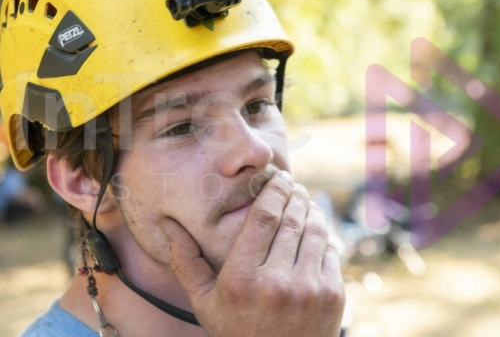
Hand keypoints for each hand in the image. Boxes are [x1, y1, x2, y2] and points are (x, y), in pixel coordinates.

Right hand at [160, 171, 345, 336]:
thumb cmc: (236, 331)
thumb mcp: (204, 301)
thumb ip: (185, 261)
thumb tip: (166, 223)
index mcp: (241, 279)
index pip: (263, 216)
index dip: (274, 190)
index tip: (279, 178)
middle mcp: (276, 282)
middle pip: (292, 218)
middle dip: (295, 195)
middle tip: (293, 185)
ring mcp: (308, 289)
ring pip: (315, 230)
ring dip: (311, 210)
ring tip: (305, 202)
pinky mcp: (332, 296)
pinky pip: (330, 251)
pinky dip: (324, 235)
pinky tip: (315, 230)